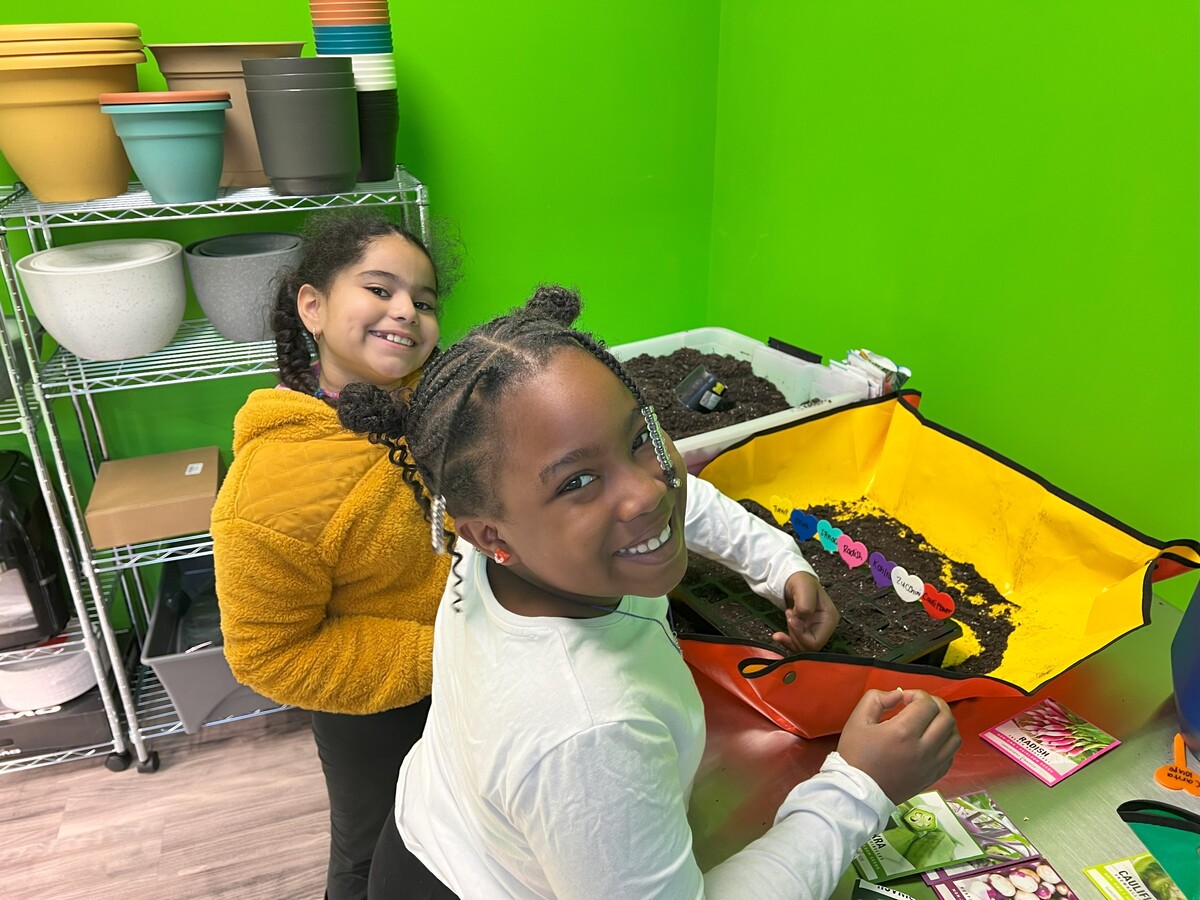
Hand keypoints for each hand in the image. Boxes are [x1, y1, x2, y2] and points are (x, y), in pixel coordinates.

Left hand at [771, 572, 838, 652]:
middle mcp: (825, 627)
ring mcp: (816, 630)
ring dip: (790, 636)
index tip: (791, 619)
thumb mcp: (804, 588)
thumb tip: (803, 619)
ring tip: (788, 615)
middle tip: (789, 615)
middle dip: (794, 634)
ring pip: (802, 647)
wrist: (791, 579)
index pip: (816, 642)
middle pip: (808, 647)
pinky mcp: (806, 631)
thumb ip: (805, 605)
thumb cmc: (800, 580)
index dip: (800, 634)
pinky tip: (780, 633)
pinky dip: (787, 640)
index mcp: (830, 618)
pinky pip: (797, 644)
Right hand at [836, 688, 960, 803]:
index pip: (927, 704)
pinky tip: (932, 739)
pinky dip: (946, 742)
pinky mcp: (933, 777)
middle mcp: (923, 749)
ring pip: (955, 736)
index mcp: (903, 732)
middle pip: (946, 717)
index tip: (904, 698)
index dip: (917, 694)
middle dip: (935, 704)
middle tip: (920, 704)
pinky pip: (952, 755)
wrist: (857, 791)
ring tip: (930, 720)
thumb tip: (897, 695)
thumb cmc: (855, 756)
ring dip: (945, 722)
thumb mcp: (857, 720)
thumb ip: (876, 699)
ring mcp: (931, 765)